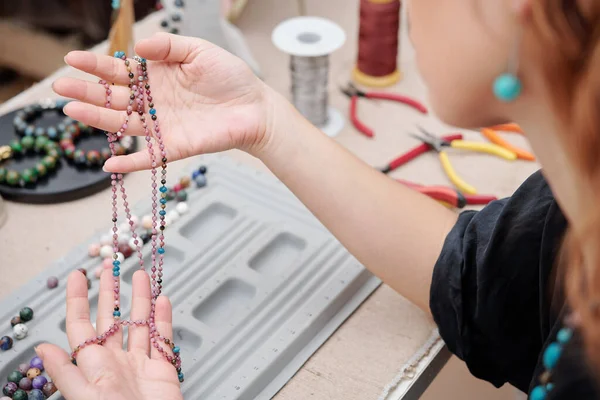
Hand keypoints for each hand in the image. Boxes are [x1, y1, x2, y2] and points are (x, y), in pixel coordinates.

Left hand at [36, 271, 182, 399]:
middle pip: (111, 319)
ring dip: (140, 299)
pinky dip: (163, 319)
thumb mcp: (86, 399)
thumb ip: (67, 374)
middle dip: (110, 292)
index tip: (78, 276)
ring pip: (139, 323)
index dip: (78, 300)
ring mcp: (140, 364)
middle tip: (109, 267)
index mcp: (94, 367)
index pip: (82, 326)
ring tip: (141, 276)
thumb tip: (42, 349)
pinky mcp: (163, 369)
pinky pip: (163, 339)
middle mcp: (116, 362)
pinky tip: (162, 302)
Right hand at [53, 32, 281, 172]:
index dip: (97, 66)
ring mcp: (163, 125)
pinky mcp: (176, 147)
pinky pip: (150, 157)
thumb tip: (138, 47)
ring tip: (71, 111)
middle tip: (60, 89)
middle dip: (87, 93)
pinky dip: (131, 163)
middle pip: (115, 98)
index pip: (121, 72)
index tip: (71, 60)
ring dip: (98, 120)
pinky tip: (109, 164)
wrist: (255, 107)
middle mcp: (154, 102)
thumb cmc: (230, 77)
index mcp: (157, 76)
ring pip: (125, 124)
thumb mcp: (199, 51)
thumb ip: (169, 47)